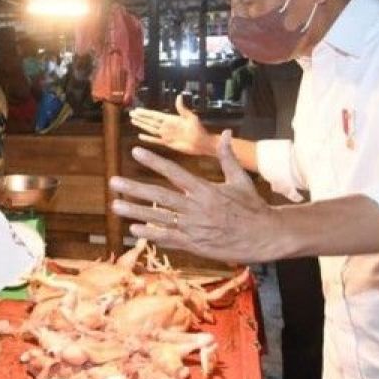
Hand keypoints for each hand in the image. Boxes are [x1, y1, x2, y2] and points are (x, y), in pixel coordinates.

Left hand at [109, 131, 278, 263]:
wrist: (265, 237)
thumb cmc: (253, 207)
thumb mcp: (240, 180)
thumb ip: (227, 157)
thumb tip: (225, 133)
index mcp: (205, 190)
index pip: (174, 172)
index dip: (154, 161)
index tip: (136, 151)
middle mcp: (196, 208)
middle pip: (159, 196)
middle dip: (134, 188)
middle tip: (113, 182)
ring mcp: (193, 227)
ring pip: (158, 218)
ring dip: (135, 212)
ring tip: (115, 206)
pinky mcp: (194, 245)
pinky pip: (168, 238)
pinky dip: (151, 233)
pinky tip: (134, 229)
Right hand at [130, 94, 215, 156]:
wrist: (201, 142)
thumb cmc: (198, 128)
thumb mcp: (191, 117)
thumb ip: (182, 108)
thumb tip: (179, 96)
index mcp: (170, 119)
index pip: (154, 115)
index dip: (145, 112)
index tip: (137, 110)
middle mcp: (166, 126)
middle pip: (150, 121)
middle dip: (140, 118)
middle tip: (131, 114)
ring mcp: (166, 135)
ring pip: (150, 129)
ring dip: (142, 125)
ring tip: (133, 121)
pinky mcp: (167, 143)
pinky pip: (155, 140)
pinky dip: (148, 139)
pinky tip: (140, 136)